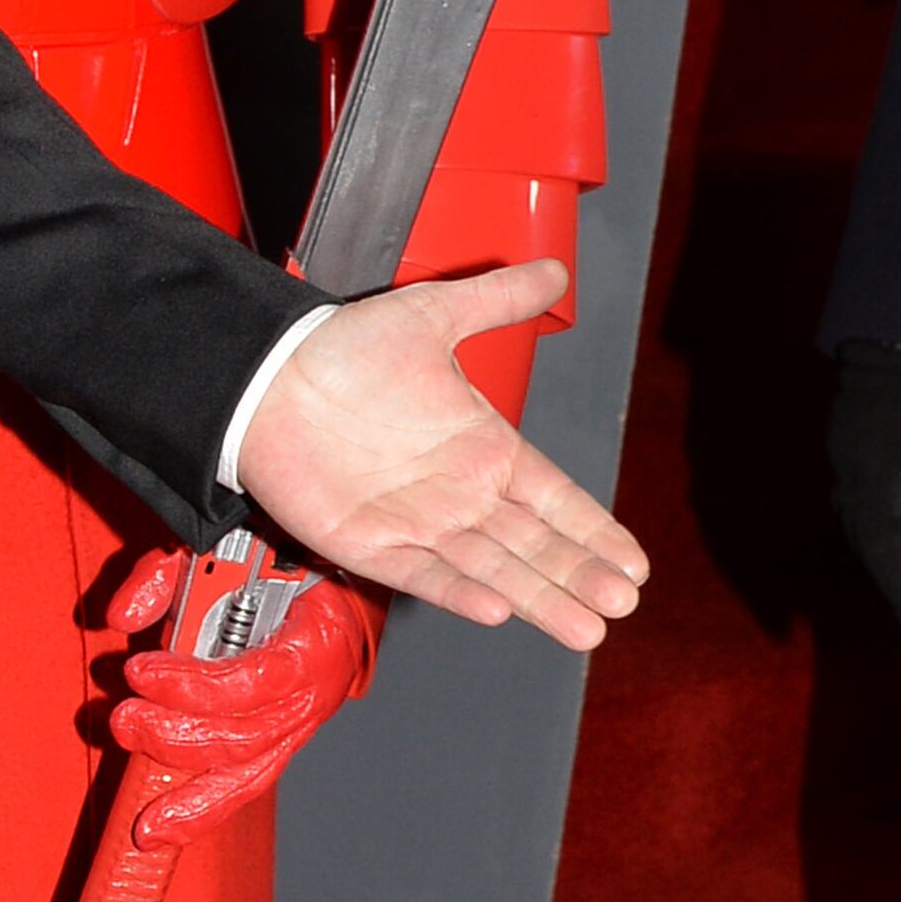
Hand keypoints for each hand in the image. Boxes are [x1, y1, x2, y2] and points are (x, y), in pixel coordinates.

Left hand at [103, 542, 379, 847]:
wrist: (334, 580)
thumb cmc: (282, 563)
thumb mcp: (224, 550)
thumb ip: (165, 576)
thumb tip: (120, 618)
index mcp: (315, 640)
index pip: (254, 680)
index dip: (192, 685)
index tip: (139, 671)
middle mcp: (317, 692)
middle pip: (246, 737)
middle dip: (176, 737)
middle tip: (123, 720)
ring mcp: (302, 722)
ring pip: (249, 773)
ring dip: (190, 795)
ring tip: (143, 809)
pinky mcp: (285, 741)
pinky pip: (247, 782)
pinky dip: (205, 808)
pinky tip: (165, 831)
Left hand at [228, 264, 645, 646]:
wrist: (266, 373)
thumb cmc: (342, 349)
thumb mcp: (430, 315)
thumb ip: (495, 301)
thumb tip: (553, 271)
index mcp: (482, 447)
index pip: (555, 498)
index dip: (594, 530)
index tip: (634, 564)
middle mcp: (457, 493)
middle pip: (533, 545)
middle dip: (579, 577)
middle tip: (621, 605)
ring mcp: (415, 523)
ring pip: (491, 569)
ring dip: (538, 599)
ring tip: (584, 629)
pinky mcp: (367, 545)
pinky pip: (422, 574)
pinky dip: (458, 592)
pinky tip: (498, 610)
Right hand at [827, 341, 900, 642]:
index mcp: (872, 484)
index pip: (889, 559)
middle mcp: (849, 473)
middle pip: (870, 545)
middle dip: (899, 584)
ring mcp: (847, 449)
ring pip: (863, 521)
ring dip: (889, 556)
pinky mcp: (856, 430)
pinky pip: (863, 495)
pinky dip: (882, 523)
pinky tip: (897, 525)